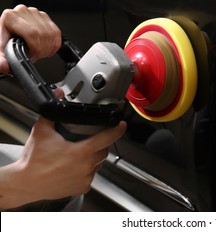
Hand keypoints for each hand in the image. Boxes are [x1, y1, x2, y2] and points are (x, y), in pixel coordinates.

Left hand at [0, 4, 60, 72]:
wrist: (8, 34)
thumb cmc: (5, 41)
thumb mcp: (0, 52)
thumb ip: (0, 61)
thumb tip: (5, 66)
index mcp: (11, 17)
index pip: (32, 33)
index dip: (36, 48)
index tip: (31, 55)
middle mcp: (23, 12)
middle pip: (42, 34)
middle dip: (42, 50)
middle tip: (35, 55)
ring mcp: (35, 13)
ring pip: (51, 34)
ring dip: (49, 48)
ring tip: (39, 52)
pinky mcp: (45, 17)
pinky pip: (56, 32)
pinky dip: (55, 44)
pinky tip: (46, 48)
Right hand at [0, 117, 126, 208]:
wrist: (26, 183)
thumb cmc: (34, 161)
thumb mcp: (42, 131)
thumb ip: (53, 112)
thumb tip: (58, 95)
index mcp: (81, 152)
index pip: (107, 138)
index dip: (117, 130)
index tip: (122, 125)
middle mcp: (86, 166)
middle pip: (103, 150)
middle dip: (100, 144)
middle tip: (89, 140)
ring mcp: (85, 178)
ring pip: (98, 164)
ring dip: (93, 157)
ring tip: (78, 154)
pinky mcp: (82, 188)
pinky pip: (90, 176)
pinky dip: (86, 170)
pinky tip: (74, 166)